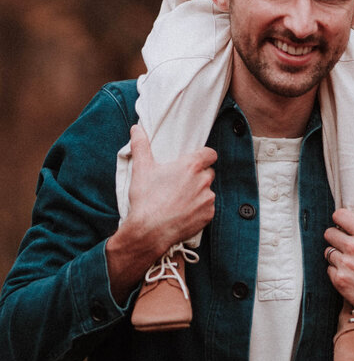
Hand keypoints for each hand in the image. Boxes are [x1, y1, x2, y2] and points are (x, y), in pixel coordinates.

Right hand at [106, 127, 216, 298]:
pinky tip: (184, 212)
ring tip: (180, 200)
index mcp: (191, 166)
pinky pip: (208, 208)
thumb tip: (136, 129)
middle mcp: (203, 180)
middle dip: (198, 176)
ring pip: (208, 191)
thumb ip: (141, 146)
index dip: (204, 156)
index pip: (210, 154)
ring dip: (198, 193)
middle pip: (208, 173)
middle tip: (180, 183)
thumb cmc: (146, 200)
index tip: (196, 161)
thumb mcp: (141, 169)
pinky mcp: (208, 215)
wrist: (149, 232)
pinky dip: (199, 210)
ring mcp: (207, 199)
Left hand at [323, 211, 353, 333]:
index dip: (340, 217)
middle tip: (342, 240)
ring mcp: (345, 266)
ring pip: (328, 252)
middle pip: (329, 233)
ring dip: (335, 254)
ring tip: (345, 258)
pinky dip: (336, 270)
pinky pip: (329, 270)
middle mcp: (353, 248)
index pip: (340, 216)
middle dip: (335, 235)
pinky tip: (347, 273)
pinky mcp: (341, 282)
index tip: (342, 221)